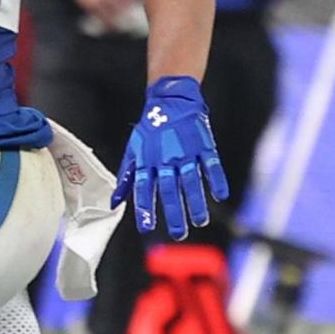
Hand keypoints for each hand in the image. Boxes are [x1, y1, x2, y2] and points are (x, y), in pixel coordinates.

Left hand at [114, 76, 229, 239]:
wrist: (171, 101)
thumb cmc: (151, 128)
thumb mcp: (134, 150)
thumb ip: (126, 177)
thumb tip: (114, 202)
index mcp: (148, 160)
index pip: (144, 188)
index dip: (145, 208)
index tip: (146, 228)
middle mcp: (166, 158)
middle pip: (170, 189)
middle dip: (174, 212)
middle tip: (178, 233)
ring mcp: (186, 152)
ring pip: (191, 180)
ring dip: (196, 202)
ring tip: (199, 221)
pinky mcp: (203, 145)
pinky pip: (211, 165)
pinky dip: (216, 180)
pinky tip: (220, 195)